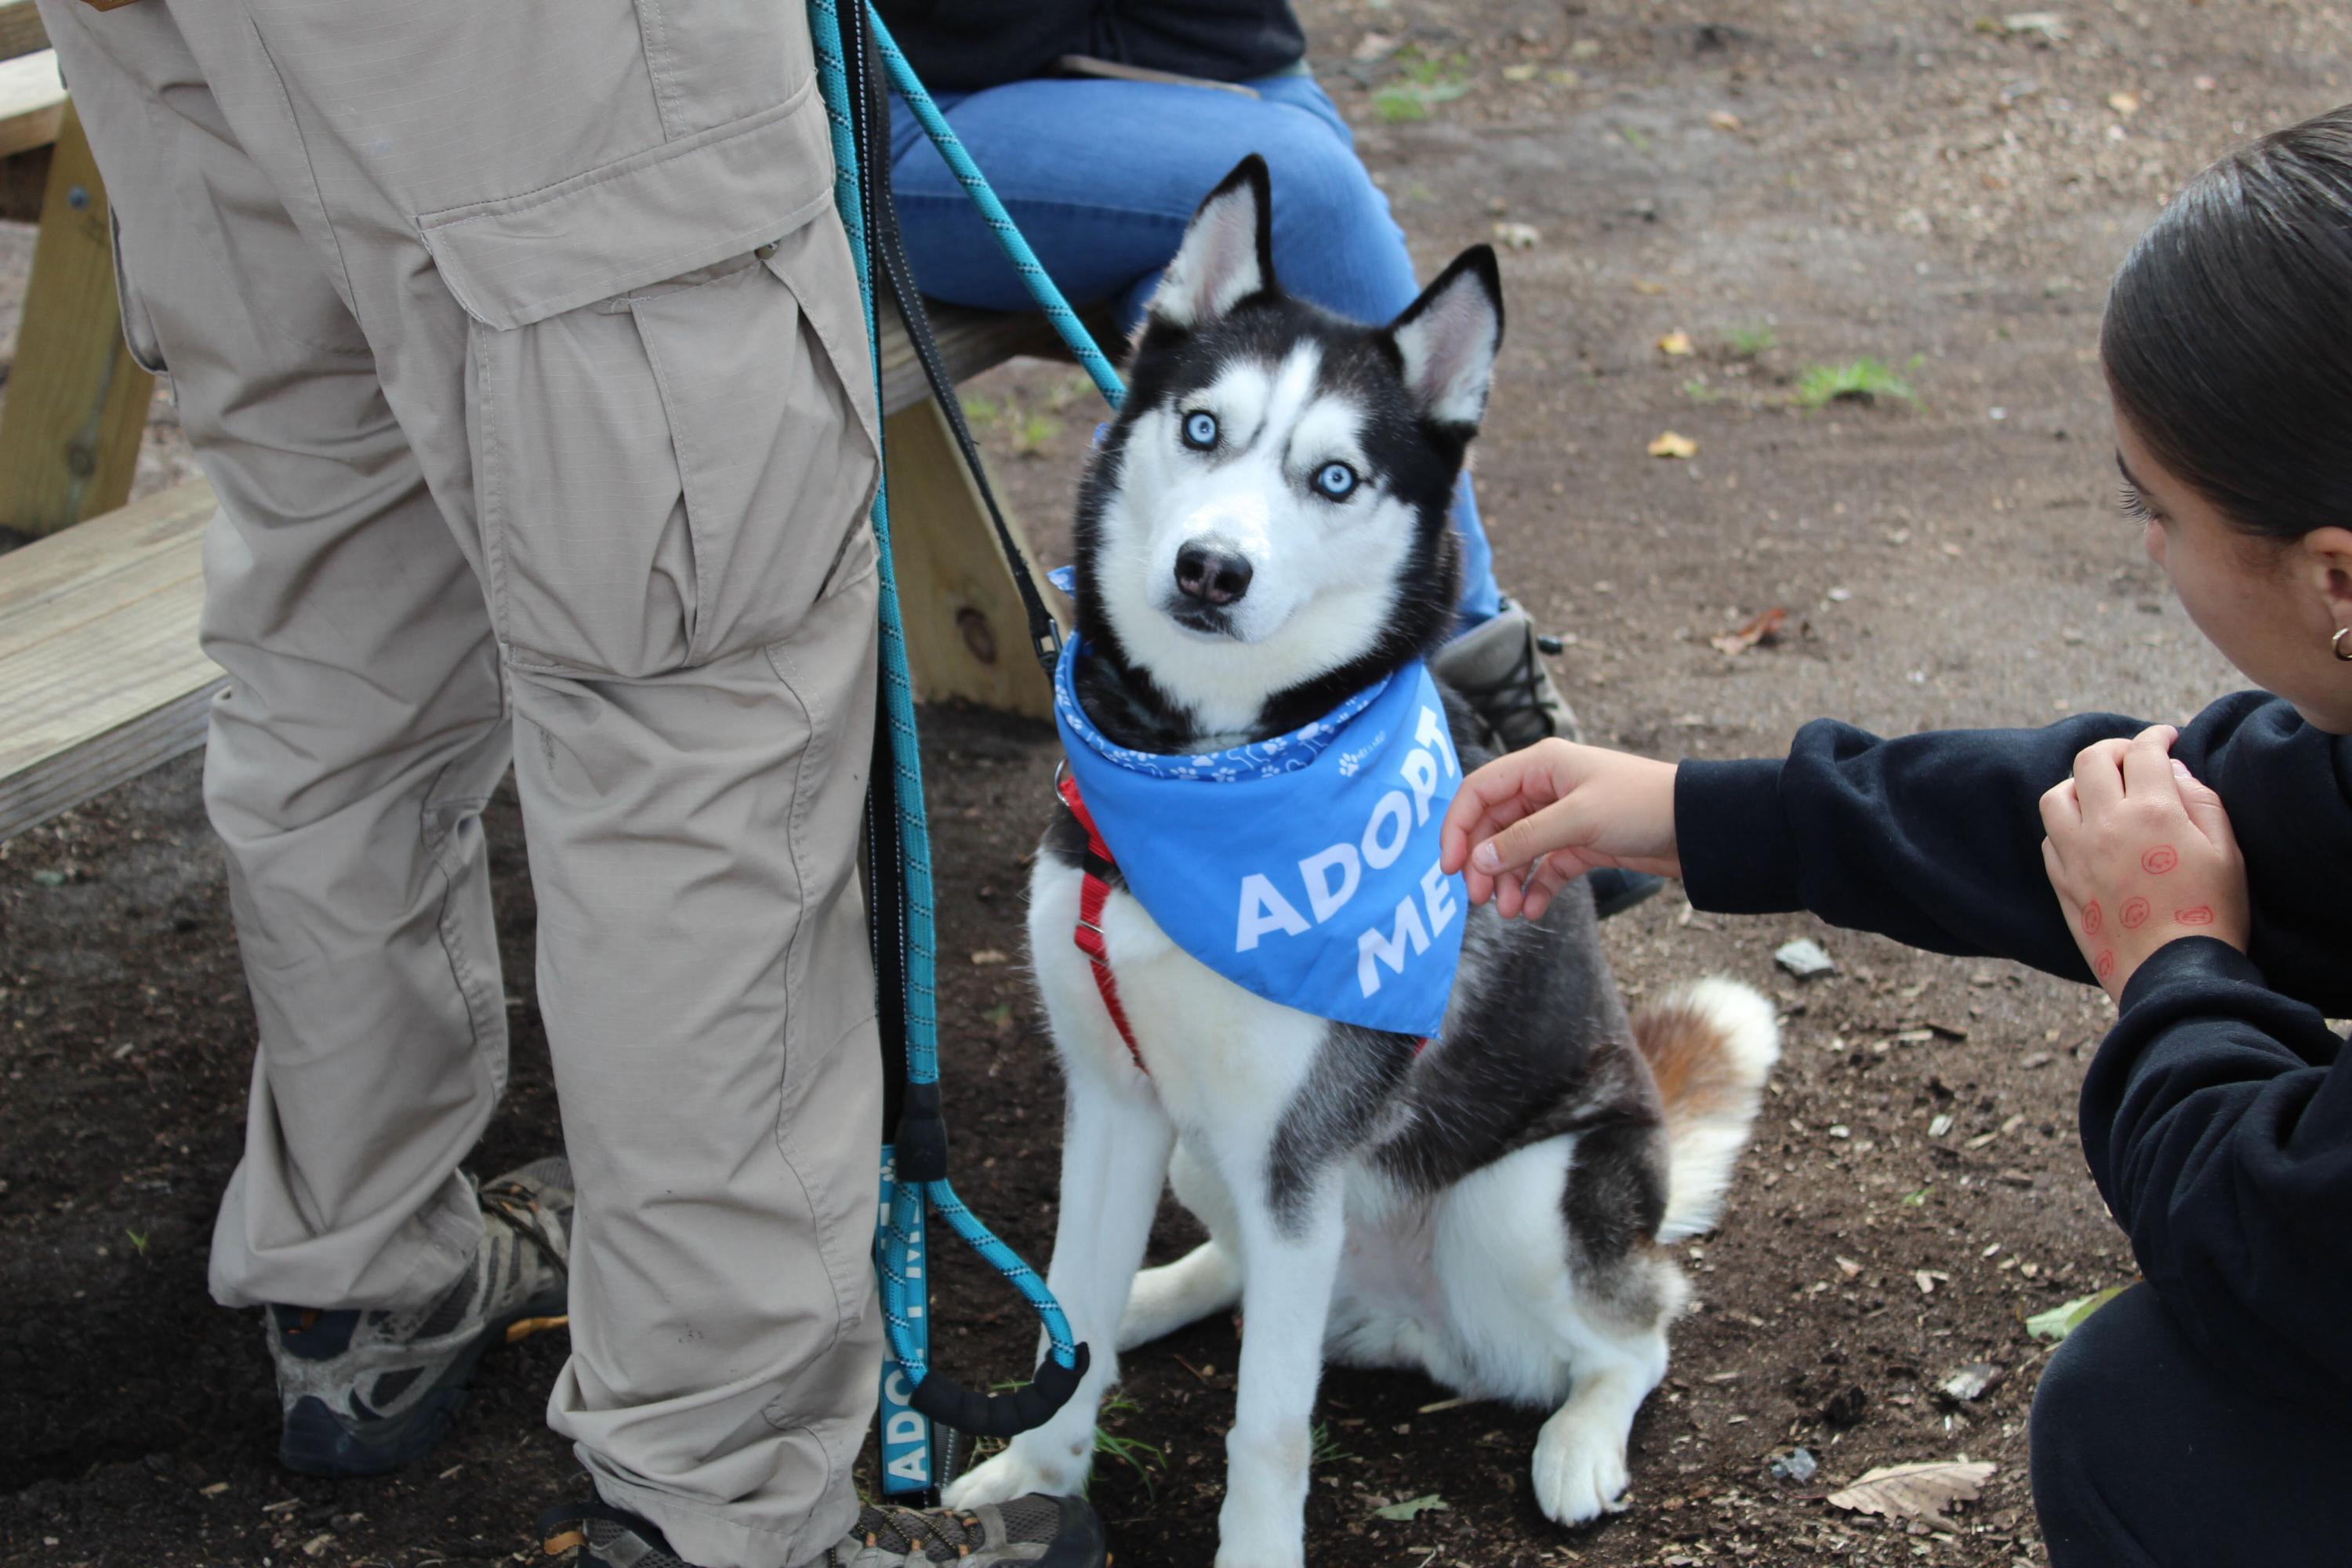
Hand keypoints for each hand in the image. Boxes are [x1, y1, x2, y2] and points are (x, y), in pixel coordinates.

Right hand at [1440, 739, 1681, 918]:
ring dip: (1508, 880)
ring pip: (1517, 850)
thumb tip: (1478, 860)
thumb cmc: (1643, 805)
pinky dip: (1535, 888)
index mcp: (1540, 766)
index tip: (1451, 866)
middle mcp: (1546, 788)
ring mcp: (1563, 817)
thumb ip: (1525, 839)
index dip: (1458, 827)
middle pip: (1494, 825)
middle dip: (1483, 862)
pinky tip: (1532, 911)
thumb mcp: (1578, 819)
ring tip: (1509, 911)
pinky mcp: (1581, 843)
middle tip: (1479, 898)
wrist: (1699, 826)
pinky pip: (1545, 867)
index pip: (1479, 791)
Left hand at [2040, 725, 2247, 1002]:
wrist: (2174, 975)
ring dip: (2078, 784)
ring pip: (2055, 796)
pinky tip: (2087, 833)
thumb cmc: (2211, 914)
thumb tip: (2173, 770)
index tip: (2165, 737)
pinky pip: (2050, 838)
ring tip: (2101, 792)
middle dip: (2113, 749)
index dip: (2156, 737)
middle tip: (2132, 756)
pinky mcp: (2062, 884)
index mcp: (2150, 811)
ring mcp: (2075, 855)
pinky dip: (2066, 825)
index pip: (2143, 751)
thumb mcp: (2227, 851)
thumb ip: (2200, 800)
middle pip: (2090, 761)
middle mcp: (2103, 826)